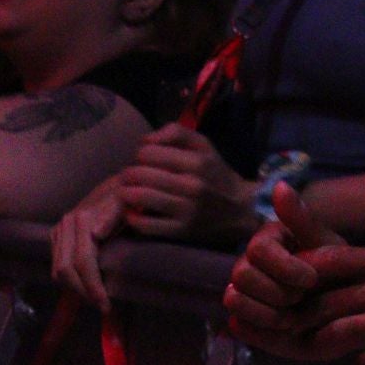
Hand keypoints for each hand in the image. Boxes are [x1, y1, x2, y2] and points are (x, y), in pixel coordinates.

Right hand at [51, 175, 124, 310]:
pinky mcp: (57, 234)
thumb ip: (114, 215)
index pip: (82, 262)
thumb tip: (96, 233)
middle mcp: (66, 224)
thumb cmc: (131, 197)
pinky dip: (69, 279)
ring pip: (58, 270)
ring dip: (75, 288)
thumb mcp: (129, 203)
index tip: (106, 304)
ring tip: (97, 299)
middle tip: (104, 306)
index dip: (92, 286)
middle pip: (65, 270)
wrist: (122, 184)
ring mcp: (59, 229)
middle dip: (83, 292)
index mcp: (82, 220)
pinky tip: (86, 286)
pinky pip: (57, 264)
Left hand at [117, 123, 254, 241]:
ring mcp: (186, 210)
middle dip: (128, 174)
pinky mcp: (180, 231)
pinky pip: (144, 224)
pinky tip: (134, 212)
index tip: (143, 161)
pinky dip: (132, 217)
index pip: (148, 152)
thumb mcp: (205, 146)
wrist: (239, 211)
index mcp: (197, 161)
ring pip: (138, 197)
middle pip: (139, 173)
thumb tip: (145, 140)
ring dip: (124, 193)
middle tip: (130, 177)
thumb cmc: (216, 175)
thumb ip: (177, 132)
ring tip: (127, 192)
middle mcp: (192, 185)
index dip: (140, 154)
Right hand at [224, 183, 346, 359]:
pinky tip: (284, 329)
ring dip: (266, 312)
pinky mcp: (243, 315)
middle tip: (303, 299)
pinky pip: (237, 323)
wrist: (340, 300)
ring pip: (234, 299)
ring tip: (295, 316)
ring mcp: (242, 290)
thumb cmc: (334, 267)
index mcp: (266, 240)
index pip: (258, 250)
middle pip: (241, 276)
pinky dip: (259, 329)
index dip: (284, 268)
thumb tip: (280, 186)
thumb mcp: (325, 242)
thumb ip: (302, 219)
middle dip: (276, 292)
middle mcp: (247, 262)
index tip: (311, 279)